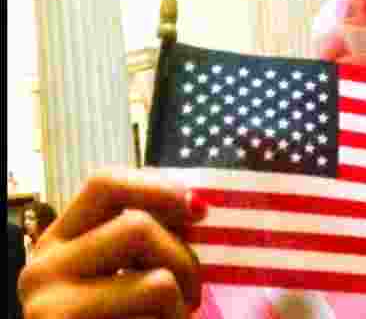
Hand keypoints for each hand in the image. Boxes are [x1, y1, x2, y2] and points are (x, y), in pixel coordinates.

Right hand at [18, 167, 205, 318]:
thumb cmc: (121, 318)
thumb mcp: (124, 271)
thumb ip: (146, 238)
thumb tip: (199, 205)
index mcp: (58, 242)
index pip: (105, 183)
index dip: (159, 187)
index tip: (200, 210)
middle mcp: (41, 270)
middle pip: (138, 226)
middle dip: (184, 258)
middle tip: (192, 292)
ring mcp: (50, 310)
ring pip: (155, 280)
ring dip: (181, 303)